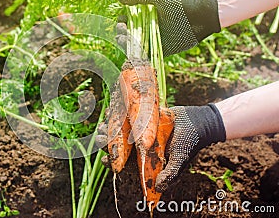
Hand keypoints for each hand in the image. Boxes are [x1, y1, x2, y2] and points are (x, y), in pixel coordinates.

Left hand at [96, 103, 225, 191]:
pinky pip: (129, 114)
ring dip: (111, 127)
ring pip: (121, 129)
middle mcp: (141, 144)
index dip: (114, 161)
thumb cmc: (189, 142)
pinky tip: (113, 109)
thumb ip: (170, 173)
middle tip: (99, 138)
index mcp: (146, 157)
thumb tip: (159, 188)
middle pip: (120, 144)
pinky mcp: (144, 115)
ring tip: (102, 124)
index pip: (126, 162)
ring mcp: (142, 129)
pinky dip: (120, 112)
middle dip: (108, 142)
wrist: (198, 121)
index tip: (105, 160)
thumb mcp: (180, 159)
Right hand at [118, 0, 220, 55]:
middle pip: (129, 33)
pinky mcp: (161, 50)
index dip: (122, 21)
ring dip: (126, 44)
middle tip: (122, 29)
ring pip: (135, 45)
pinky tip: (131, 52)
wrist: (197, 16)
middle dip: (121, 32)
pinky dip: (137, 56)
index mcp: (147, 16)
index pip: (129, 21)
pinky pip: (147, 55)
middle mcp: (149, 28)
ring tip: (123, 39)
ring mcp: (155, 40)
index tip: (122, 20)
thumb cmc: (178, 3)